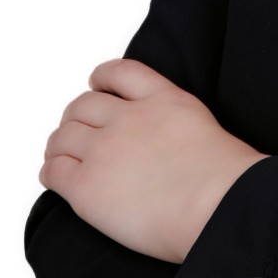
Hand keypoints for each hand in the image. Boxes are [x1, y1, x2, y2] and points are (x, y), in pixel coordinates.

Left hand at [40, 58, 266, 263]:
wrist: (218, 206)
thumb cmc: (226, 180)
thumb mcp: (204, 128)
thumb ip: (176, 125)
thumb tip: (166, 146)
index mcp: (163, 99)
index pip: (120, 72)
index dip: (101, 79)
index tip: (97, 87)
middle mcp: (129, 117)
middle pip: (82, 105)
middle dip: (76, 118)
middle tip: (79, 135)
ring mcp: (105, 150)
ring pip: (62, 136)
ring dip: (60, 145)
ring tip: (63, 158)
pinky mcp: (87, 187)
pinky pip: (53, 171)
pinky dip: (51, 172)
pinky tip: (60, 181)